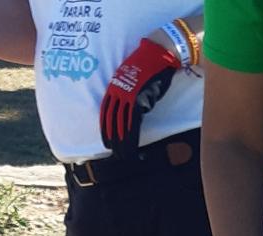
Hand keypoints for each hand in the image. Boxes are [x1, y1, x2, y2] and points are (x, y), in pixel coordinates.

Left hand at [99, 36, 179, 156]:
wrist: (158, 54)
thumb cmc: (149, 66)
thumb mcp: (134, 79)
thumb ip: (129, 92)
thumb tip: (131, 107)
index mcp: (115, 86)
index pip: (106, 111)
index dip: (105, 127)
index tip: (105, 141)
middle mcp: (118, 91)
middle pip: (111, 119)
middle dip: (112, 138)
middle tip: (113, 152)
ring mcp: (128, 96)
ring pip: (121, 123)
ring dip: (121, 141)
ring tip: (122, 154)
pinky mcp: (139, 100)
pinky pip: (132, 122)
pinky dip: (131, 135)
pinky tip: (131, 145)